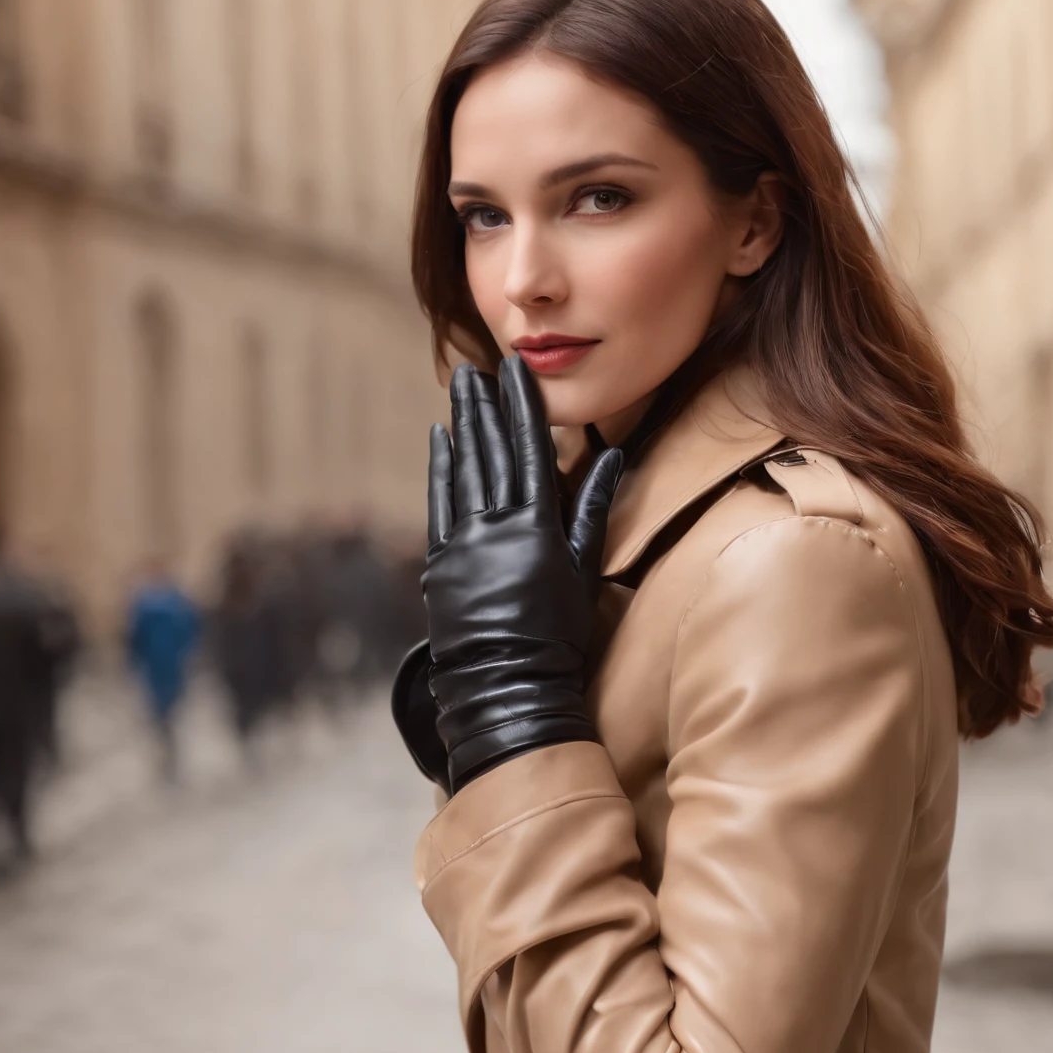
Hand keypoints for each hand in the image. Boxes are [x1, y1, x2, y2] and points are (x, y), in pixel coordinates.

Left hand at [423, 356, 622, 793]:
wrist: (507, 686)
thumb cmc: (558, 636)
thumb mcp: (584, 570)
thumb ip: (592, 509)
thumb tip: (613, 457)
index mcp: (537, 525)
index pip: (531, 450)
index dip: (523, 406)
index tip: (518, 370)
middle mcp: (497, 526)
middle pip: (492, 452)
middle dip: (485, 405)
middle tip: (479, 367)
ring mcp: (463, 542)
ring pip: (463, 470)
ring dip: (462, 426)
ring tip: (460, 390)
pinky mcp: (439, 562)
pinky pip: (440, 503)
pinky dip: (441, 468)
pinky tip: (440, 439)